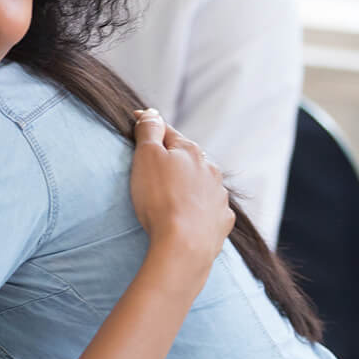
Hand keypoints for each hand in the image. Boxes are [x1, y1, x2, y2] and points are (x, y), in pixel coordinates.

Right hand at [128, 109, 233, 272]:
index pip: (167, 131)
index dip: (150, 126)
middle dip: (172, 157)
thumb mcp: (146, 156)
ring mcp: (218, 196)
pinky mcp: (221, 221)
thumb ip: (149, 130)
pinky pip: (209, 209)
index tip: (136, 120)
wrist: (184, 246)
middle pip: (187, 157)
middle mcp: (210, 170)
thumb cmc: (160, 199)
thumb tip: (152, 113)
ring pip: (201, 182)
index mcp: (191, 151)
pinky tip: (188, 216)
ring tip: (171, 194)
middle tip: (153, 163)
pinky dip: (199, 208)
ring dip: (188, 183)